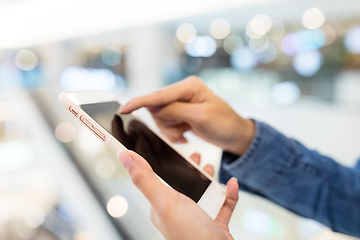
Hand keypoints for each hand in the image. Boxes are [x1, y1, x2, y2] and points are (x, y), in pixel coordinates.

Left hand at [118, 150, 238, 239]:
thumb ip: (146, 179)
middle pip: (182, 184)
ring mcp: (198, 218)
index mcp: (162, 206)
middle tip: (195, 156)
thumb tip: (124, 156)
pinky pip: (222, 205)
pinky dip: (228, 193)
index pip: (157, 179)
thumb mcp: (164, 201)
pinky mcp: (216, 224)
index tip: (166, 147)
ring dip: (207, 179)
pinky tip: (231, 184)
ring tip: (211, 166)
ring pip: (203, 192)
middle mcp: (179, 212)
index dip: (161, 163)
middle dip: (189, 169)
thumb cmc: (190, 234)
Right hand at [119, 76, 253, 154]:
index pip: (159, 95)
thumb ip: (175, 110)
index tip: (123, 109)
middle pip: (157, 108)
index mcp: (189, 86)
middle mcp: (183, 91)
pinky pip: (167, 124)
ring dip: (171, 131)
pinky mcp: (181, 113)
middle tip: (184, 131)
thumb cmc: (224, 124)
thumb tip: (152, 107)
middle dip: (167, 124)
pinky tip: (188, 134)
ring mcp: (181, 103)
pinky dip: (174, 133)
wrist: (236, 135)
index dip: (140, 102)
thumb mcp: (200, 117)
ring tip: (188, 133)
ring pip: (161, 118)